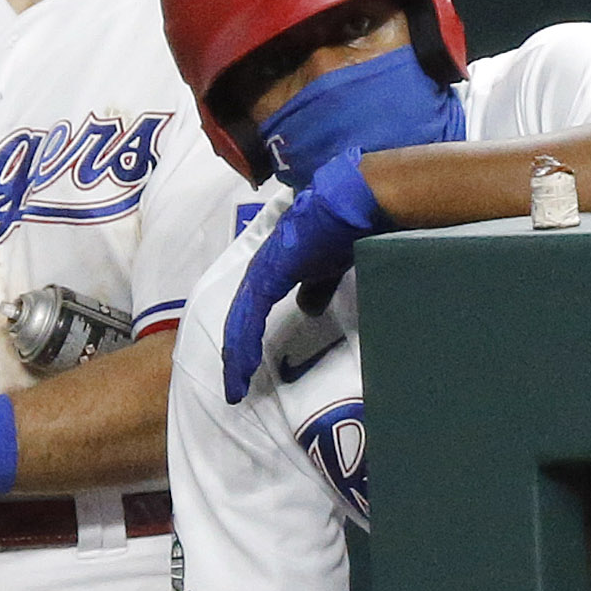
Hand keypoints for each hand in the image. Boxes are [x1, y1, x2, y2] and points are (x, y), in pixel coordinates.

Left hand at [224, 155, 385, 402]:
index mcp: (276, 267)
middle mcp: (263, 269)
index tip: (246, 370)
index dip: (248, 340)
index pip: (253, 309)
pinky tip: (242, 365)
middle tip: (235, 388)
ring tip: (235, 386)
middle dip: (236, 354)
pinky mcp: (270, 274)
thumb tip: (309, 310)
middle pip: (241, 319)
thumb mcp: (329, 267)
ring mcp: (264, 271)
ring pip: (240, 322)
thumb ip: (316, 287)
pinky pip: (250, 316)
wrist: (355, 202)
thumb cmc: (346, 228)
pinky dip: (244, 343)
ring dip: (237, 356)